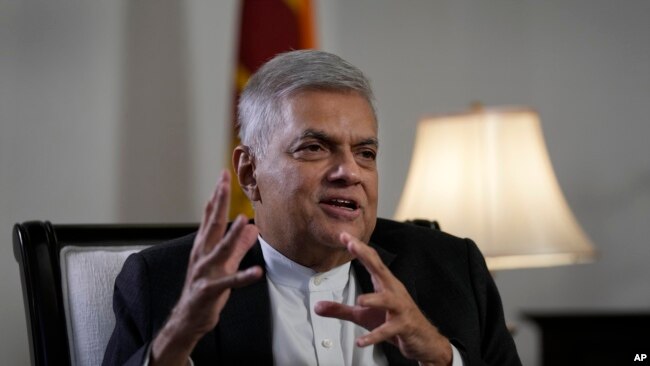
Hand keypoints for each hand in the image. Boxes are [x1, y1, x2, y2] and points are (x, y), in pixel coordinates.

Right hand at [151, 170, 262, 365]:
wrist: (188, 318)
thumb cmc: (206, 289)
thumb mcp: (224, 264)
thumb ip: (238, 246)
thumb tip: (253, 229)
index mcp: (204, 247)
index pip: (210, 216)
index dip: (217, 196)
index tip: (223, 176)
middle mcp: (202, 255)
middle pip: (212, 224)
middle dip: (218, 202)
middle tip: (224, 181)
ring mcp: (204, 272)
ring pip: (220, 250)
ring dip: (232, 235)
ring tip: (244, 220)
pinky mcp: (210, 289)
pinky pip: (229, 282)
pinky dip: (243, 277)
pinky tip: (257, 272)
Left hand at [314, 232, 451, 365]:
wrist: (423, 339)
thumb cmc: (394, 320)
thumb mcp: (363, 314)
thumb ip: (340, 309)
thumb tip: (317, 307)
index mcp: (385, 284)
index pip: (371, 261)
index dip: (358, 247)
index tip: (344, 235)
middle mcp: (393, 292)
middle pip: (380, 269)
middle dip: (365, 256)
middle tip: (351, 245)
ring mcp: (400, 308)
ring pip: (388, 300)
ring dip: (374, 300)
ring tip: (360, 301)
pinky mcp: (403, 326)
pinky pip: (388, 330)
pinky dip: (375, 335)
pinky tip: (361, 341)